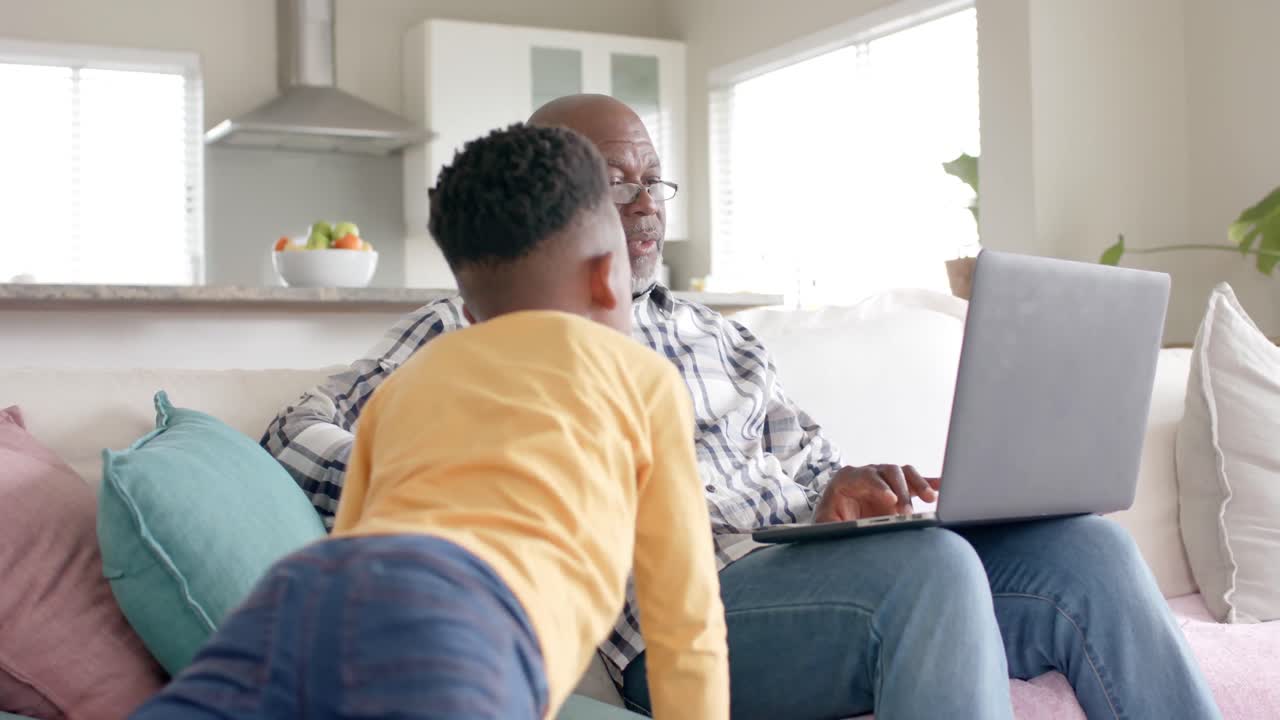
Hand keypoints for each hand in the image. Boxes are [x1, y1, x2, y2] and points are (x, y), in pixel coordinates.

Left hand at [813, 464, 940, 522]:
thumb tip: (842, 529)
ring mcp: (885, 479)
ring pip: (904, 473)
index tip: (891, 500)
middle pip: (888, 472)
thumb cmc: (830, 523)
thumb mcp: (825, 524)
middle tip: (906, 512)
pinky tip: (942, 487)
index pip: (865, 475)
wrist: (837, 524)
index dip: (879, 486)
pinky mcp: (899, 489)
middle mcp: (867, 474)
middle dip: (900, 491)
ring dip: (918, 484)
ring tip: (929, 499)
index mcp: (847, 478)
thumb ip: (830, 523)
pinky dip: (929, 483)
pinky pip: (915, 481)